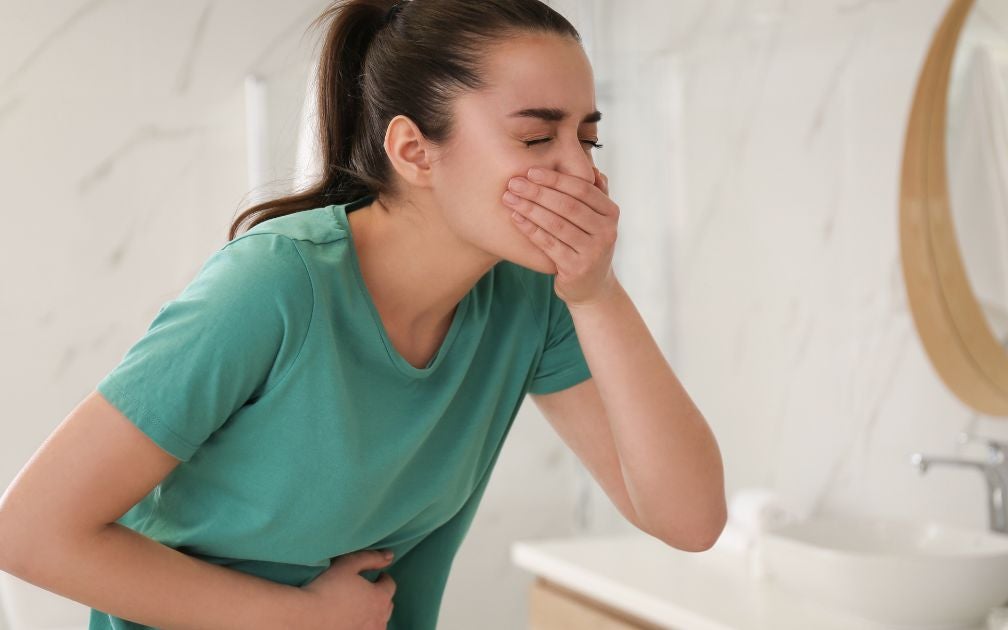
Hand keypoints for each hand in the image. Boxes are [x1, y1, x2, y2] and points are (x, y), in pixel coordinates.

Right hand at [298, 548, 396, 628]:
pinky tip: (355, 622)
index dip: (383, 578)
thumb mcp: (348, 564)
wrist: (307, 617)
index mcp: (379, 597)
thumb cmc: (327, 588)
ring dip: (376, 614)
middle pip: (387, 605)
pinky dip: (366, 626)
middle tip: (369, 591)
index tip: (377, 576)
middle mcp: (379, 618)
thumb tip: (389, 556)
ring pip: (380, 622)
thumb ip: (371, 558)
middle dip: (381, 596)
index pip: (390, 585)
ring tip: (363, 608)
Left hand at [502, 164, 619, 305]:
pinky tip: (515, 217)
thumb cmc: (588, 245)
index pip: (582, 189)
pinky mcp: (576, 269)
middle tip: (514, 182)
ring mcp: (593, 252)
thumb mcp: (597, 219)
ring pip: (556, 224)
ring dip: (530, 208)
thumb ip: (595, 194)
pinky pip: (548, 244)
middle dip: (538, 192)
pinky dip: (530, 229)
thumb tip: (592, 167)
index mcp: (611, 213)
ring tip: (509, 197)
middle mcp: (606, 232)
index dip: (556, 179)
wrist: (592, 288)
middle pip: (568, 206)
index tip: (531, 171)